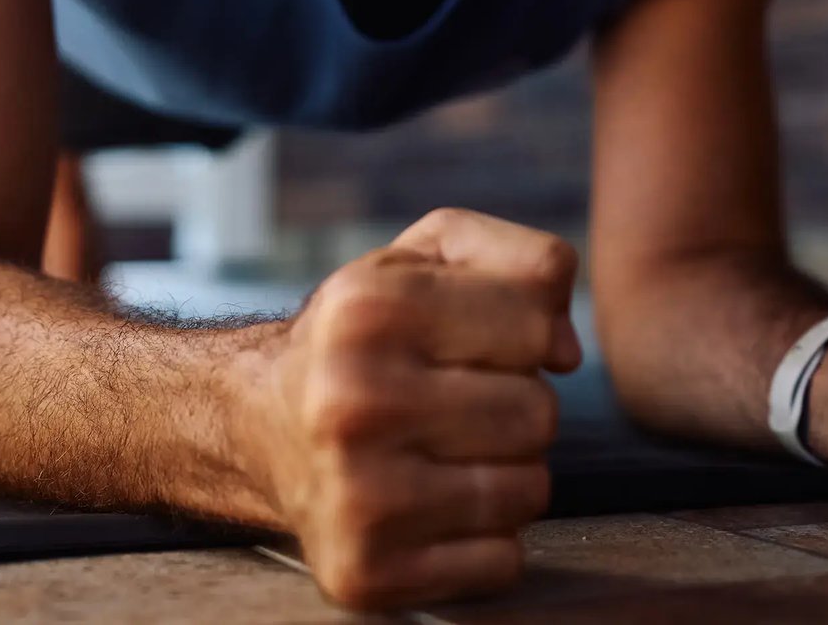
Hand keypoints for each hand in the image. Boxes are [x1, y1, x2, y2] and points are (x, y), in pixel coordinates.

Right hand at [255, 208, 579, 609]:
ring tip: (449, 452)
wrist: (261, 424)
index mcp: (366, 311)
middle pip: (538, 412)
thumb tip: (566, 352)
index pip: (535, 319)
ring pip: (529, 490)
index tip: (487, 341)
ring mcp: (356, 496)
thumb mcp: (422, 257)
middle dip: (516, 404)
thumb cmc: (365, 336)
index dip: (530, 330)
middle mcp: (351, 402)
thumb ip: (518, 260)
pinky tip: (437, 506)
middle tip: (462, 401)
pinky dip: (487, 537)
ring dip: (507, 472)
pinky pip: (503, 561)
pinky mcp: (366, 571)